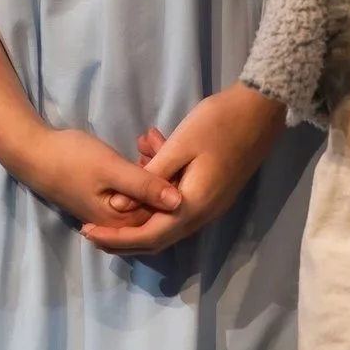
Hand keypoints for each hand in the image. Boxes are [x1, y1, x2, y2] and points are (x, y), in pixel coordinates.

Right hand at [7, 126, 181, 228]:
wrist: (34, 153)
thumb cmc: (72, 160)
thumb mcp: (112, 168)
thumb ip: (145, 186)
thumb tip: (181, 203)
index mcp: (123, 223)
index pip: (164, 211)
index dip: (174, 180)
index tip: (173, 150)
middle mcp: (119, 225)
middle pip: (156, 204)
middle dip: (163, 173)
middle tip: (156, 140)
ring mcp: (112, 215)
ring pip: (146, 196)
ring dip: (152, 172)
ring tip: (149, 141)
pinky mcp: (107, 202)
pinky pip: (135, 192)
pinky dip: (141, 173)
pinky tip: (140, 153)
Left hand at [80, 85, 285, 255]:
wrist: (261, 111)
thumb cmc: (217, 123)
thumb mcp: (178, 146)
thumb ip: (149, 178)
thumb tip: (118, 207)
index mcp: (193, 206)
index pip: (149, 236)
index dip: (117, 239)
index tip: (88, 233)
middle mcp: (204, 215)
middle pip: (158, 239)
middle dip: (123, 238)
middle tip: (92, 229)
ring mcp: (212, 206)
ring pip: (168, 226)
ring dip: (139, 220)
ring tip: (111, 204)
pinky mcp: (214, 195)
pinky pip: (178, 213)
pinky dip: (154, 208)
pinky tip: (141, 188)